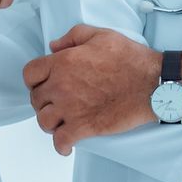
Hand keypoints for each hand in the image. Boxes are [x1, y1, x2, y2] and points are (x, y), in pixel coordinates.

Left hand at [22, 25, 157, 154]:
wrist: (151, 84)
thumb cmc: (130, 59)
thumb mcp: (101, 35)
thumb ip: (73, 37)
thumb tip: (53, 46)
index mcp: (63, 63)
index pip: (30, 73)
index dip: (34, 79)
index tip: (43, 83)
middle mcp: (61, 86)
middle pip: (36, 99)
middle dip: (44, 101)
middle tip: (56, 102)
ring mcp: (71, 108)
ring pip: (44, 122)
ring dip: (50, 122)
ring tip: (60, 121)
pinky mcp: (84, 127)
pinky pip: (60, 142)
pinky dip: (61, 146)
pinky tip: (66, 145)